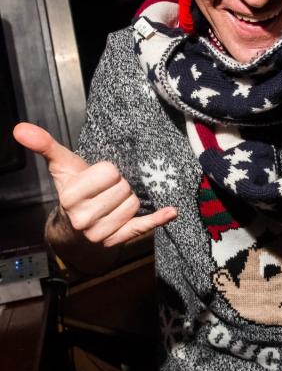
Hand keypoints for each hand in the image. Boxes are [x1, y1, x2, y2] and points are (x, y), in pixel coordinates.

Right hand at [13, 122, 176, 246]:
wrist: (71, 231)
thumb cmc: (72, 192)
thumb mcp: (61, 167)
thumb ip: (44, 145)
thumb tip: (20, 128)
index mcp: (70, 196)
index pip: (110, 172)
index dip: (108, 171)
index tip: (100, 176)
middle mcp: (83, 219)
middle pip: (124, 189)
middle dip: (119, 185)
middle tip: (107, 190)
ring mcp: (100, 234)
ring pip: (133, 205)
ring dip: (128, 199)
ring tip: (113, 201)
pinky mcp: (117, 242)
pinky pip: (143, 227)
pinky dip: (158, 219)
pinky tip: (171, 211)